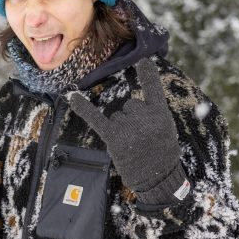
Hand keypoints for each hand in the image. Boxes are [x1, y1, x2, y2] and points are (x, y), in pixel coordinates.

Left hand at [68, 59, 188, 205]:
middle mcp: (144, 117)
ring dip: (121, 129)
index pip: (153, 89)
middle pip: (129, 105)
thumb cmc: (161, 154)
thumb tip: (131, 105)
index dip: (148, 76)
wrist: (157, 178)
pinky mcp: (113, 138)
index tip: (143, 61)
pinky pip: (96, 118)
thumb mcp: (166, 130)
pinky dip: (83, 108)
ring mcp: (128, 127)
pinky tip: (71, 97)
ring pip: (116, 116)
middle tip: (142, 138)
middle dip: (132, 119)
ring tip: (133, 145)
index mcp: (160, 114)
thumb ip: (152, 114)